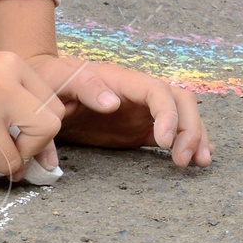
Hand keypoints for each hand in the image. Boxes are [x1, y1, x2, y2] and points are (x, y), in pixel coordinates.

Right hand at [0, 48, 64, 177]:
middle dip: (28, 151)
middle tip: (9, 155)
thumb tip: (50, 162)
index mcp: (12, 65)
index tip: (25, 144)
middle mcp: (0, 82)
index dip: (42, 136)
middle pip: (45, 130)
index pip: (53, 110)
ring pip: (11, 157)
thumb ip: (22, 113)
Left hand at [27, 54, 210, 167]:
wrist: (43, 87)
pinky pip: (169, 134)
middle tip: (185, 160)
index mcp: (122, 80)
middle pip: (180, 102)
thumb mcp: (60, 79)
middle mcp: (138, 93)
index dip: (167, 115)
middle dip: (190, 129)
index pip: (158, 91)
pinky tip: (195, 159)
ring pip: (182, 116)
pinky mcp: (138, 128)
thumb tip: (112, 104)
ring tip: (200, 163)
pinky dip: (185, 143)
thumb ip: (84, 88)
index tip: (164, 142)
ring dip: (195, 137)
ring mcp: (141, 111)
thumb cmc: (50, 81)